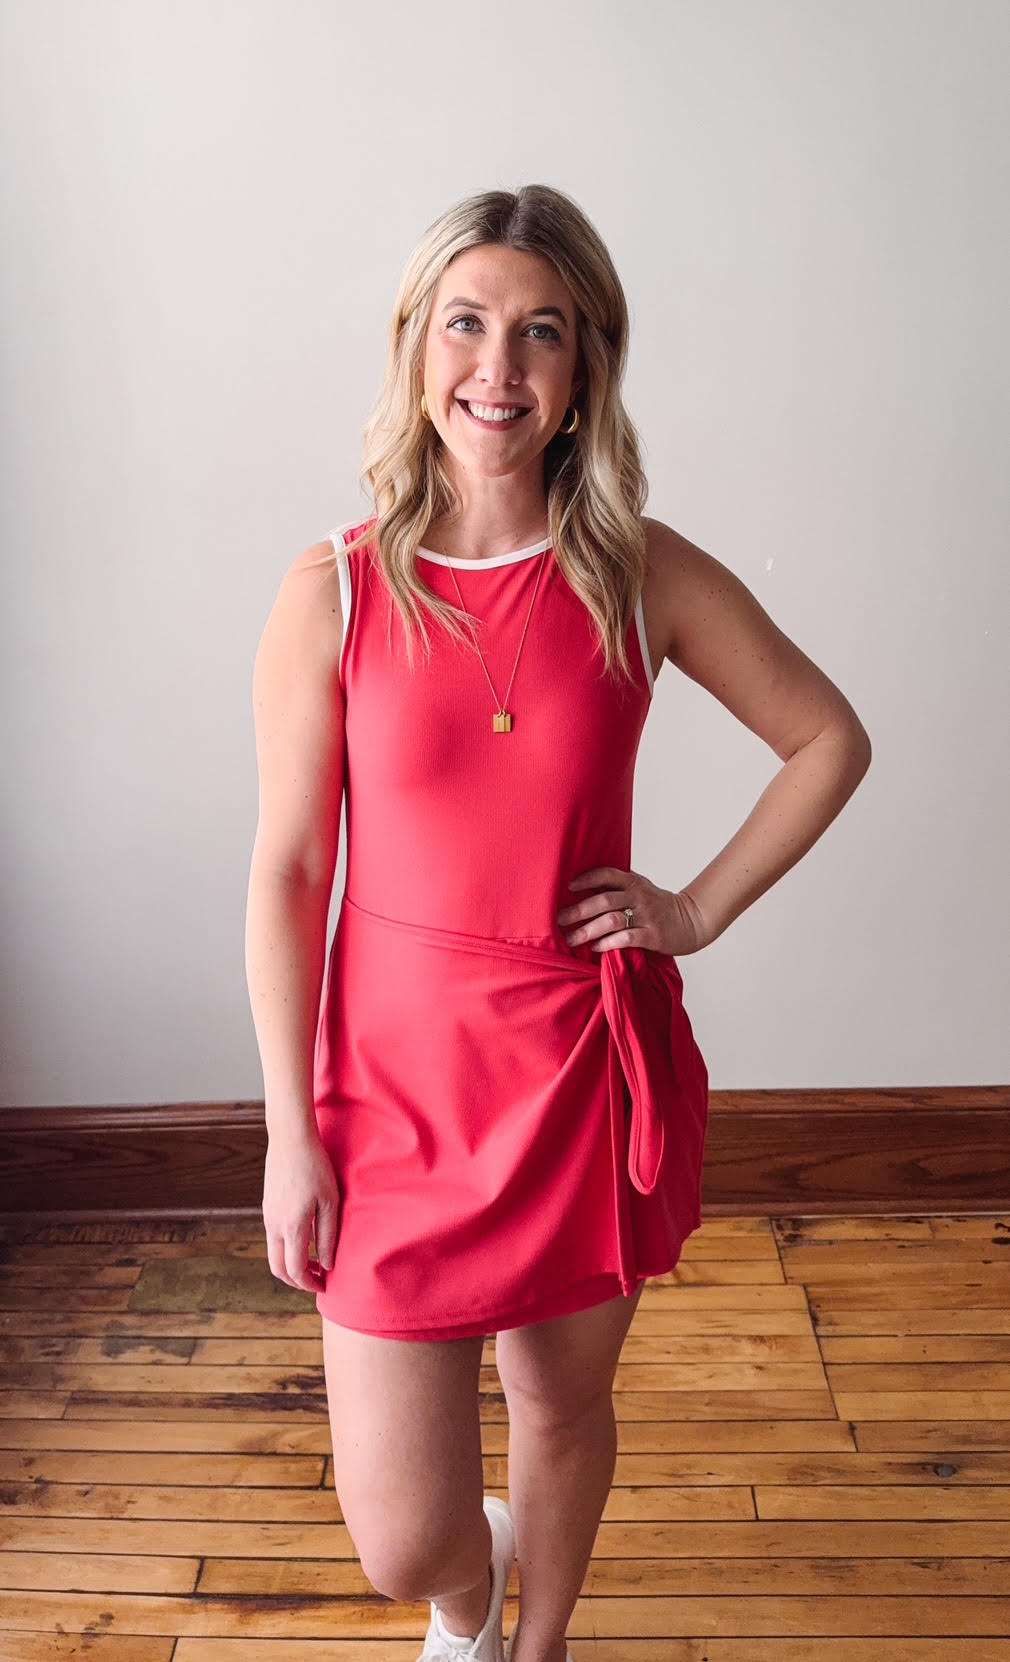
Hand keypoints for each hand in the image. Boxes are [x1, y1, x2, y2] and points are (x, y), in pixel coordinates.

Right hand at [262, 1127, 341, 1294]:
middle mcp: (274, 1226)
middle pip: (278, 1269)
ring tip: (313, 1261)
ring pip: (273, 1254)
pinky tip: (304, 1239)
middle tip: (317, 1278)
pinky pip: (273, 1238)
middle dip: (296, 1280)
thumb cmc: (315, 1167)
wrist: (290, 1139)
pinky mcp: (267, 1207)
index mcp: (291, 1227)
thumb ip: (328, 1236)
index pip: (295, 1271)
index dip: (309, 1284)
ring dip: (290, 1265)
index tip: (325, 1285)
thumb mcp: (330, 1202)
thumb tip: (327, 1264)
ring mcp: (267, 1216)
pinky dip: (286, 1249)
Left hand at [557, 865, 709, 955]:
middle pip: (603, 900)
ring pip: (611, 921)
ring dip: (588, 930)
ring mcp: (647, 916)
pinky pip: (626, 938)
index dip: (586, 879)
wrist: (692, 920)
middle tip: (559, 919)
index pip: (606, 874)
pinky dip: (608, 943)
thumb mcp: (641, 889)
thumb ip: (618, 886)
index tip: (568, 887)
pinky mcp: (653, 936)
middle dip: (578, 911)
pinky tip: (596, 947)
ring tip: (572, 939)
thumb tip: (584, 886)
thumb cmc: (659, 906)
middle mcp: (639, 896)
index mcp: (634, 882)